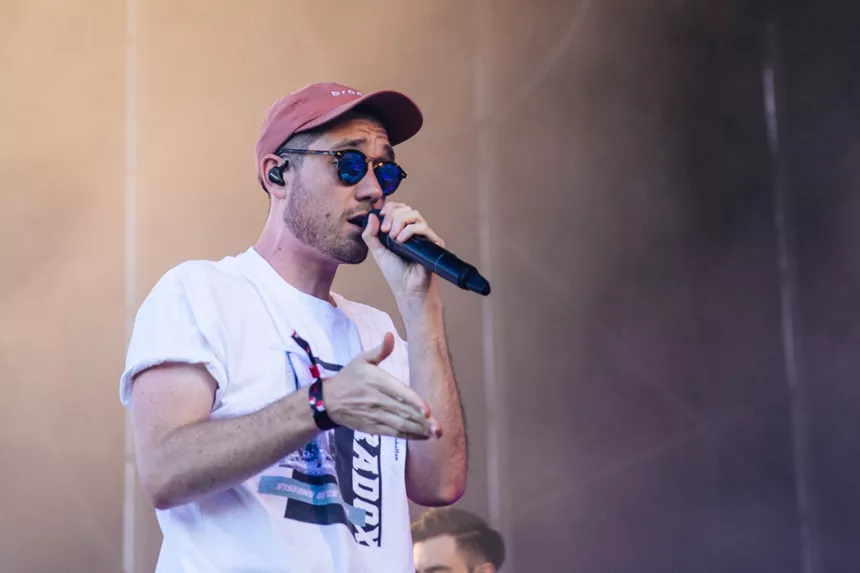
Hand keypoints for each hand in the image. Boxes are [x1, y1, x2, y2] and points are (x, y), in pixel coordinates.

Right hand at [323, 333, 441, 439]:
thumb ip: (380, 350)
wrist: (329, 401)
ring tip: (435, 433)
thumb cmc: (349, 377)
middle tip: (439, 428)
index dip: (413, 402)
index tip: (427, 410)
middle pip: (402, 411)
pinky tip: (423, 437)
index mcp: (376, 381)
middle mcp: (376, 400)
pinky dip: (409, 436)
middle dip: (422, 421)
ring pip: (400, 425)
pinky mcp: (373, 428)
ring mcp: (374, 416)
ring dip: (419, 430)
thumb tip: (390, 335)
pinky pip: (394, 434)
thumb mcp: (361, 360)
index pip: (398, 392)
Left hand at [361, 202, 445, 299]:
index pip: (399, 209)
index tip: (381, 217)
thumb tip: (371, 216)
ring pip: (415, 215)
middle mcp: (414, 231)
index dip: (390, 209)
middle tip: (385, 230)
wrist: (408, 290)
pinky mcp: (434, 243)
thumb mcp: (378, 252)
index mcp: (402, 230)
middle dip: (393, 216)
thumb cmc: (396, 274)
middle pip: (407, 209)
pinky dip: (410, 231)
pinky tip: (401, 240)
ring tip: (392, 236)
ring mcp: (425, 236)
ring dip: (400, 221)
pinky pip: (423, 228)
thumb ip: (370, 235)